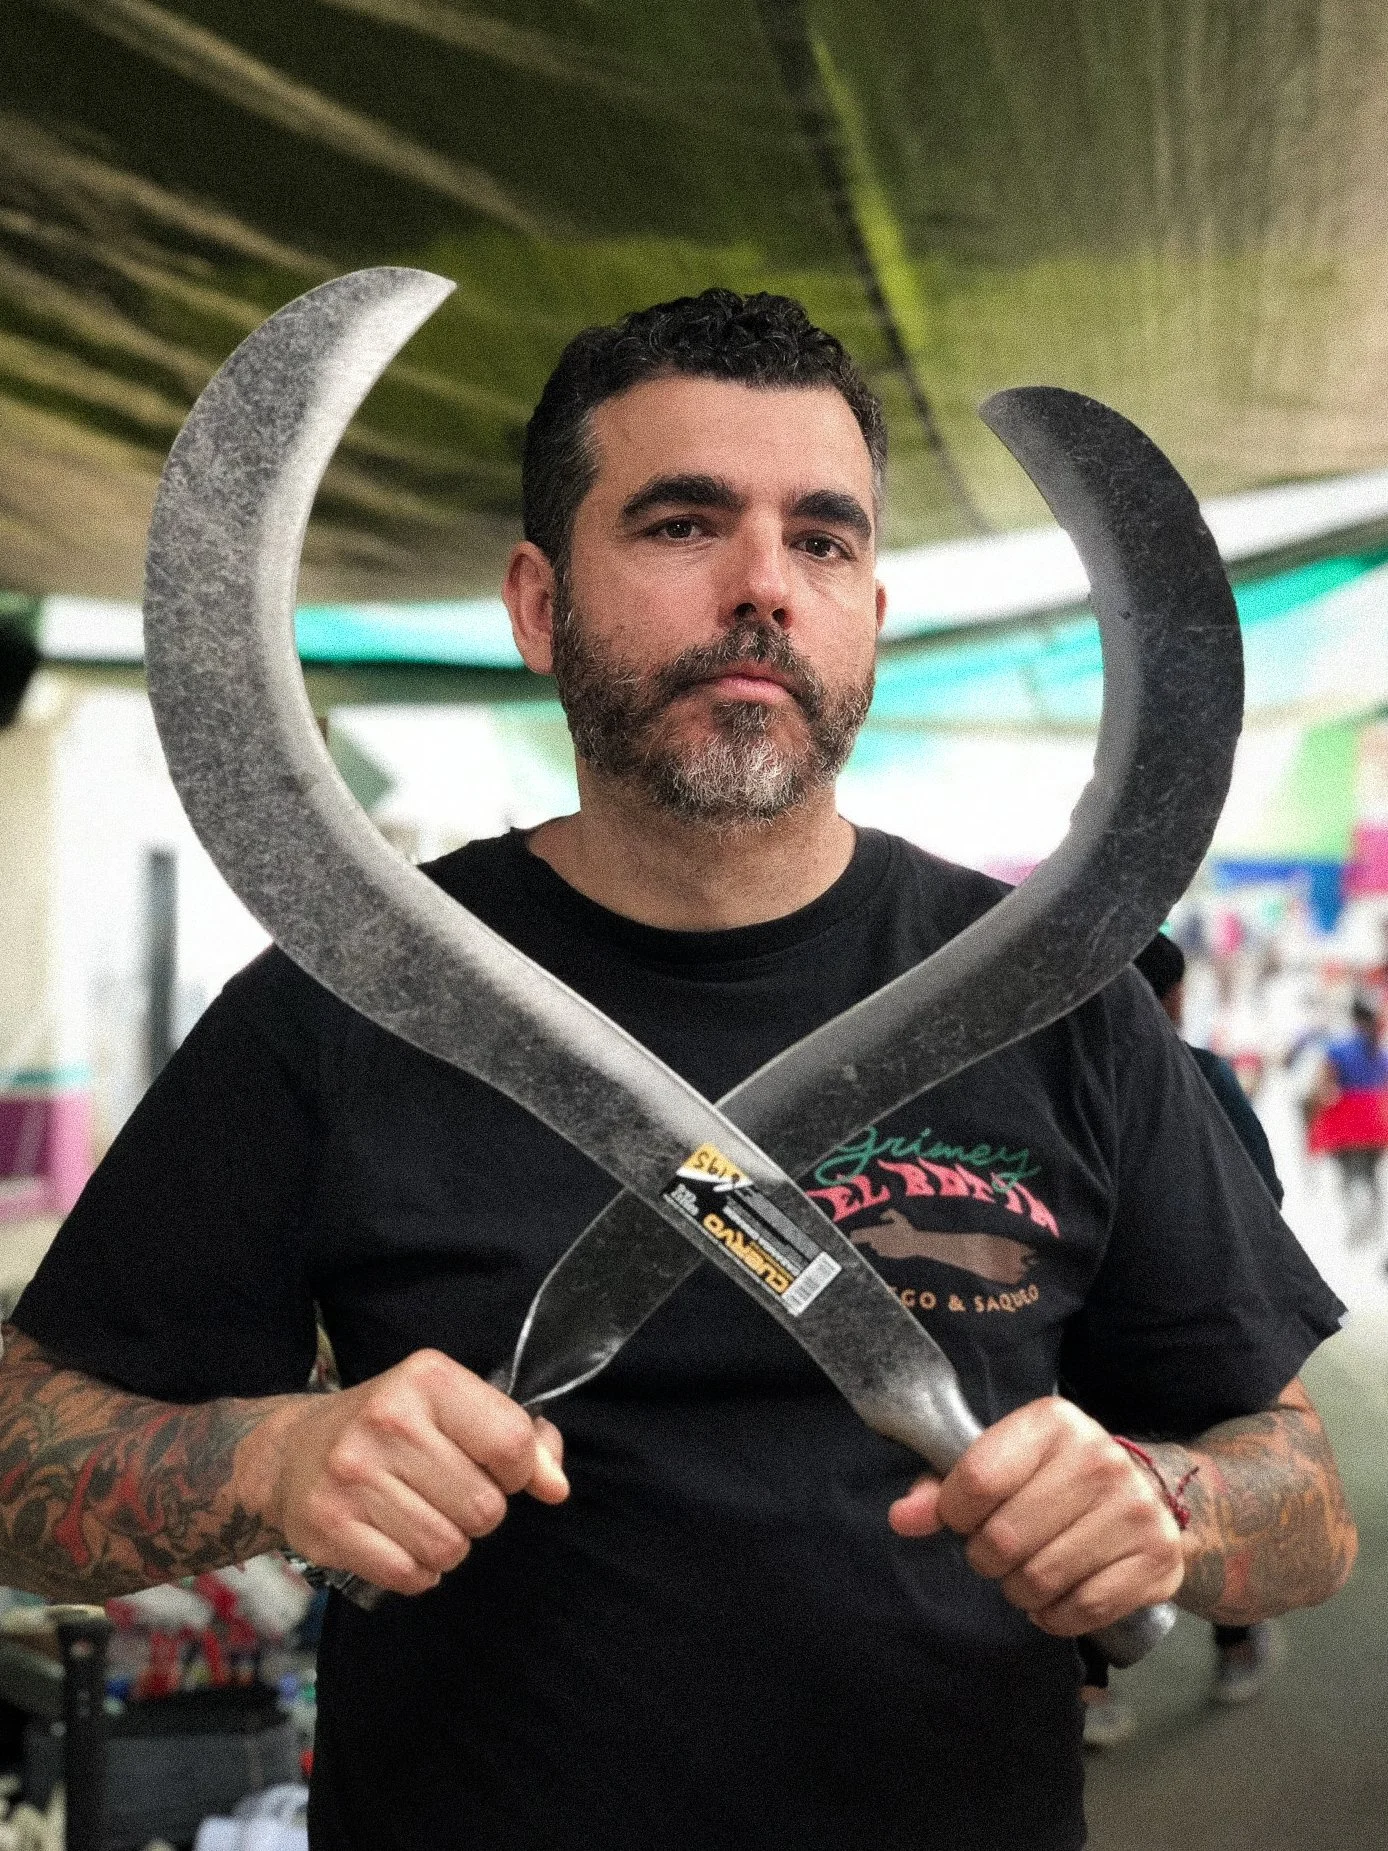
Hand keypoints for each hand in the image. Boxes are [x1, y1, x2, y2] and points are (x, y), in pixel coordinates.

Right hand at [257, 1350, 567, 1595]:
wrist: (292, 1451)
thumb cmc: (394, 1428)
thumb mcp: (455, 1407)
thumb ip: (520, 1438)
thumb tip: (556, 1486)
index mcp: (428, 1378)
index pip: (512, 1441)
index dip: (520, 1470)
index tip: (498, 1469)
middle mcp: (387, 1419)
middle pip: (485, 1506)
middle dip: (481, 1513)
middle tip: (450, 1496)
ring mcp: (352, 1473)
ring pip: (449, 1547)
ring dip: (449, 1546)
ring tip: (424, 1518)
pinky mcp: (328, 1524)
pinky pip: (409, 1575)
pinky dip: (416, 1571)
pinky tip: (398, 1541)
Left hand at [888, 1396, 1183, 1635]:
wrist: (1149, 1491)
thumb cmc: (1053, 1478)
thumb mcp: (1001, 1462)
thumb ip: (944, 1487)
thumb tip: (902, 1519)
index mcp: (1052, 1423)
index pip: (977, 1480)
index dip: (955, 1513)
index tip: (963, 1519)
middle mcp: (1099, 1459)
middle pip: (1004, 1538)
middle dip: (986, 1559)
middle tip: (997, 1553)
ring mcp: (1135, 1509)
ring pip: (1039, 1580)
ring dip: (1020, 1591)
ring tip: (1027, 1573)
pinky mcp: (1157, 1559)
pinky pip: (1082, 1610)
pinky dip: (1056, 1615)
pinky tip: (1058, 1594)